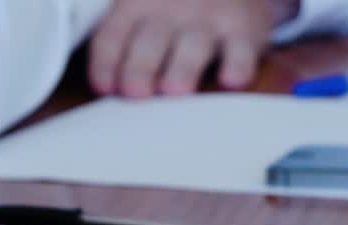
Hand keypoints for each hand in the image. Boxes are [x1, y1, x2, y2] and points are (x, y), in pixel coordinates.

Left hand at [88, 0, 299, 96]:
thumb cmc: (176, 10)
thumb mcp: (142, 10)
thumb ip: (121, 42)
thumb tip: (103, 90)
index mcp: (136, 6)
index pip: (113, 36)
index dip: (105, 62)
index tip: (103, 88)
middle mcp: (170, 10)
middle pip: (149, 41)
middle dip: (140, 67)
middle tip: (136, 93)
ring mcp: (208, 18)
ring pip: (193, 45)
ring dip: (182, 68)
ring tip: (174, 90)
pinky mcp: (243, 29)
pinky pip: (241, 49)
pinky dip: (238, 64)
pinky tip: (231, 81)